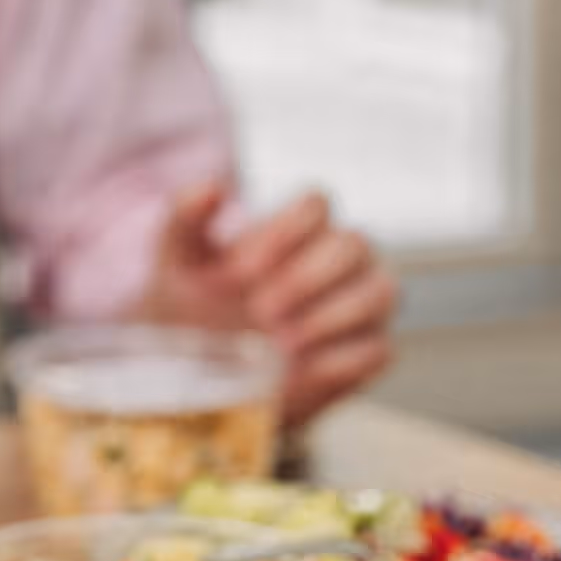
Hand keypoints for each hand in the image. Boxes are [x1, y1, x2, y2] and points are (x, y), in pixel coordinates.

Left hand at [142, 183, 397, 426]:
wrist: (197, 373)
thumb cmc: (195, 303)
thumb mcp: (179, 261)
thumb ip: (186, 216)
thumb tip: (212, 187)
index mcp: (300, 226)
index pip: (317, 204)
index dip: (284, 233)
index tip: (239, 270)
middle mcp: (341, 258)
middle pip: (355, 244)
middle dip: (306, 278)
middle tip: (259, 310)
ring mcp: (362, 303)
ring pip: (381, 291)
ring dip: (331, 316)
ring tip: (281, 343)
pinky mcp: (368, 352)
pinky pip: (378, 349)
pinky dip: (340, 359)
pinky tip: (296, 369)